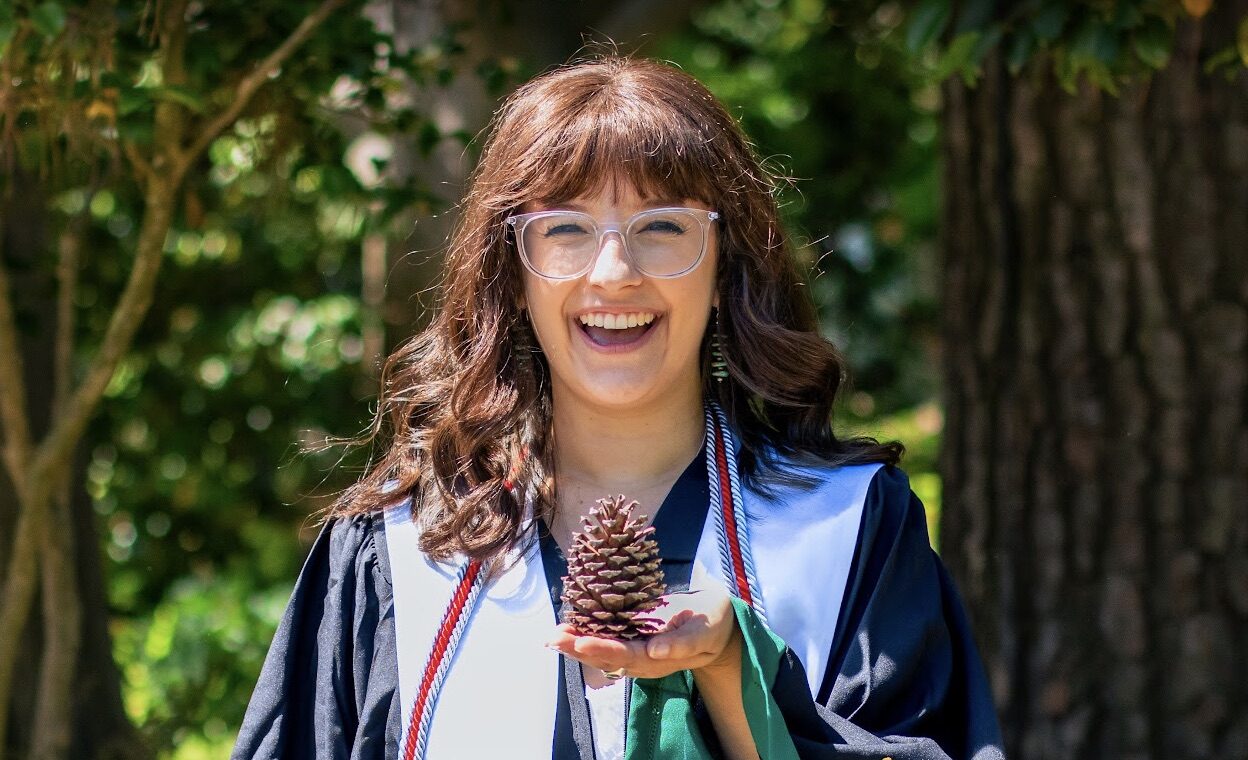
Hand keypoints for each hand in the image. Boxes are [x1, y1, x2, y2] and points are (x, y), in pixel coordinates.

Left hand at [546, 583, 739, 680]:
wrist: (717, 625)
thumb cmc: (712, 624)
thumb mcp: (705, 631)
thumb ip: (682, 643)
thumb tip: (655, 650)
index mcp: (660, 658)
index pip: (626, 655)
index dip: (602, 650)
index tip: (580, 642)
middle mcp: (644, 658)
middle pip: (607, 658)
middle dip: (579, 649)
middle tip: (554, 638)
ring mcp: (637, 650)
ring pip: (603, 653)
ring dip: (576, 645)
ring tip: (554, 635)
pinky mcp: (634, 638)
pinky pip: (607, 640)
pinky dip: (586, 635)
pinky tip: (568, 629)